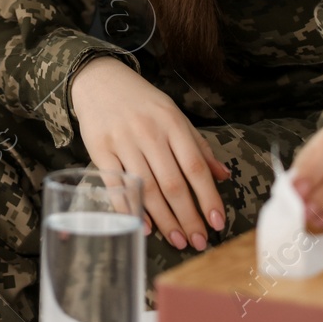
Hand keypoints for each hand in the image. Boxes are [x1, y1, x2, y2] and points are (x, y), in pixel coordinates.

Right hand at [69, 56, 232, 252]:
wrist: (99, 80)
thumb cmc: (141, 102)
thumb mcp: (174, 115)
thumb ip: (198, 146)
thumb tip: (223, 176)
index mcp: (172, 123)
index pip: (195, 167)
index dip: (208, 197)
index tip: (217, 222)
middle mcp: (149, 132)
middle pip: (172, 183)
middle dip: (188, 217)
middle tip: (198, 241)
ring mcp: (122, 141)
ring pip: (147, 188)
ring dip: (165, 220)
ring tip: (178, 240)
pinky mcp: (99, 150)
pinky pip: (117, 186)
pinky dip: (131, 209)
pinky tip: (145, 227)